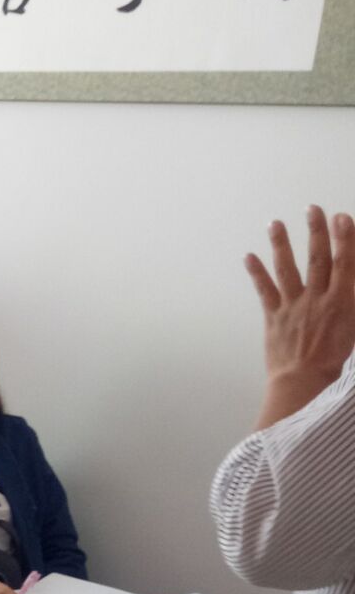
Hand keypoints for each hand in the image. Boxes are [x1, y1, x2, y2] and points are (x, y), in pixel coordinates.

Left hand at [246, 206, 354, 427]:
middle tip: (313, 209)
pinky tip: (248, 256)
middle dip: (316, 232)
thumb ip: (352, 303)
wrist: (304, 384)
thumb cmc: (337, 363)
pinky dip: (256, 273)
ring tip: (276, 222)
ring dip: (282, 244)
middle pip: (317, 260)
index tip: (343, 218)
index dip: (345, 239)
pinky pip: (264, 291)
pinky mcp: (274, 317)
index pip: (346, 264)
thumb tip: (349, 282)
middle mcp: (318, 300)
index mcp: (343, 303)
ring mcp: (294, 307)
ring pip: (288, 269)